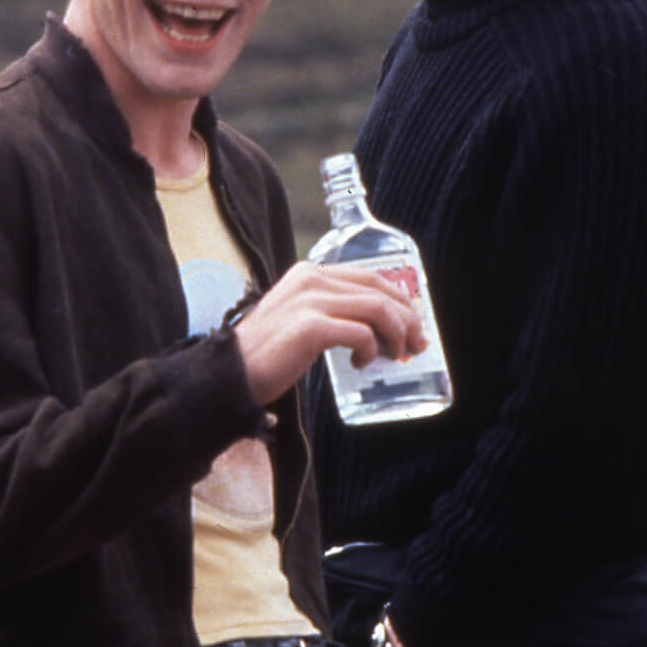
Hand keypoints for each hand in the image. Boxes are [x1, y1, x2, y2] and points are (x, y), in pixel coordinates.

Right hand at [233, 261, 424, 404]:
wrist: (229, 374)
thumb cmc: (266, 353)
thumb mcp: (299, 318)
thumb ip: (329, 312)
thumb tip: (375, 329)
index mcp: (309, 272)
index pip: (369, 276)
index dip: (399, 299)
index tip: (412, 324)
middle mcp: (310, 279)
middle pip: (379, 289)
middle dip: (407, 317)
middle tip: (417, 344)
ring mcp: (309, 301)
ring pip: (376, 308)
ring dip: (397, 333)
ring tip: (397, 355)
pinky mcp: (310, 327)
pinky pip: (360, 332)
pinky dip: (371, 348)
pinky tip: (363, 362)